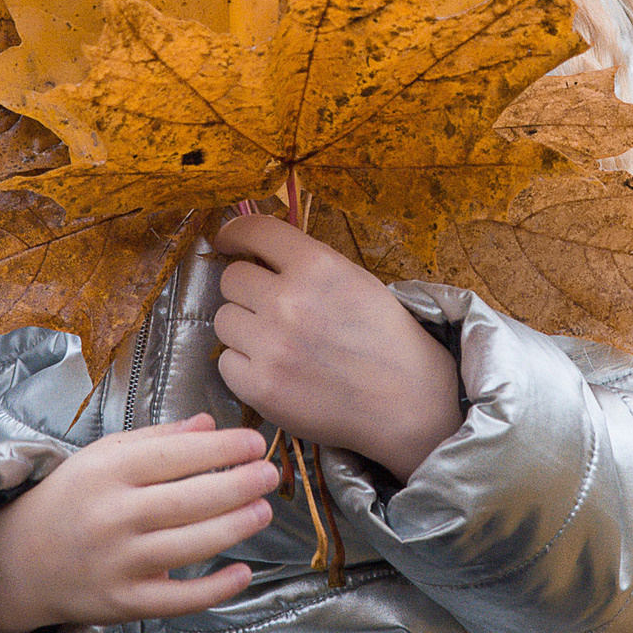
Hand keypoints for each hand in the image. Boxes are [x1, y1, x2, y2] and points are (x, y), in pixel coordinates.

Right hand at [0, 415, 275, 632]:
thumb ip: (156, 439)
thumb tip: (208, 424)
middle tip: (269, 475)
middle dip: (237, 486)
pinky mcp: (123, 602)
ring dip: (234, 528)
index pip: (173, 455)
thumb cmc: (70, 500)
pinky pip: (177, 599)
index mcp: (106, 472)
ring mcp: (118, 562)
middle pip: (187, 500)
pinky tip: (243, 572)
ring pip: (188, 546)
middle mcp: (112, 516)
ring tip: (263, 510)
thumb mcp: (102, 456)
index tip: (255, 442)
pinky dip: (214, 588)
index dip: (220, 449)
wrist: (20, 560)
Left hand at [211, 212, 463, 480]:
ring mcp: (271, 346)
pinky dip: (245, 367)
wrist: (408, 401)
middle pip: (231, 279)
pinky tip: (276, 371)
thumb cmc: (384, 338)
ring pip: (224, 320)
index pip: (254, 231)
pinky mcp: (260, 387)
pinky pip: (227, 363)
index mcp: (317, 266)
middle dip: (246, 290)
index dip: (234, 233)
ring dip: (244, 328)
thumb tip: (256, 252)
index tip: (227, 240)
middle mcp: (289, 300)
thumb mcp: (354, 279)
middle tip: (269, 308)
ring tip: (277, 344)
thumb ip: (306, 263)